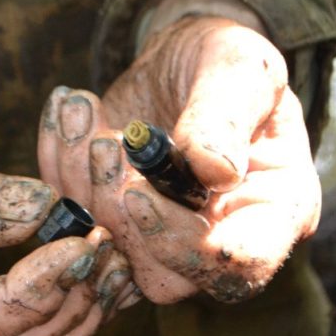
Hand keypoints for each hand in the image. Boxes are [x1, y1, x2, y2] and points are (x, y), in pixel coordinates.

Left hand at [38, 16, 320, 303]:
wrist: (186, 57)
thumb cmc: (228, 59)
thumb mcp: (239, 67)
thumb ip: (227, 116)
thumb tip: (213, 171)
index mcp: (276, 210)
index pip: (238, 267)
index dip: (181, 245)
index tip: (137, 193)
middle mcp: (223, 239)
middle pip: (164, 277)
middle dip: (118, 215)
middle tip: (103, 144)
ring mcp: (166, 240)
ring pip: (111, 254)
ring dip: (81, 185)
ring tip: (81, 110)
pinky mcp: (120, 226)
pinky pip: (76, 225)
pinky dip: (58, 172)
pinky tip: (67, 115)